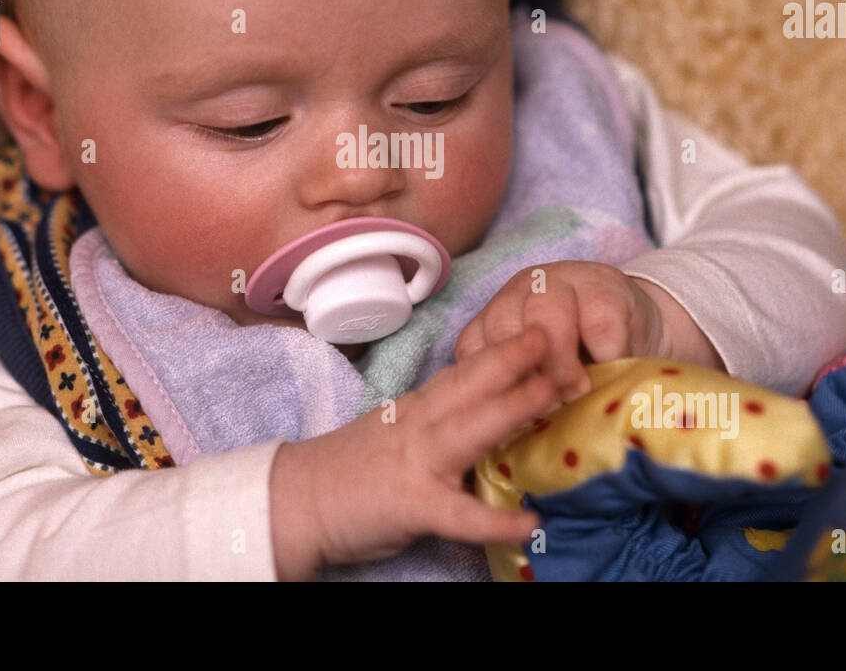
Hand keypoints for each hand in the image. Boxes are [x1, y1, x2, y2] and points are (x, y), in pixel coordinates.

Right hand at [269, 327, 558, 580]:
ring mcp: (416, 461)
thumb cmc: (348, 470)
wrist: (294, 502)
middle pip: (469, 382)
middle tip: (551, 331)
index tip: (536, 324)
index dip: (501, 348)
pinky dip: (495, 519)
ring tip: (552, 393)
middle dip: (511, 356)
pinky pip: (459, 514)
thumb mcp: (397, 435)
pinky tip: (529, 521)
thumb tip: (489, 418)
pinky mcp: (412, 504)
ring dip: (511, 407)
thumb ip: (439, 425)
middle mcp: (420, 424)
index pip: (464, 371)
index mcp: (418, 407)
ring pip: (469, 428)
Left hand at [453, 262, 672, 404]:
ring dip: (561, 360)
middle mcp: (521, 291)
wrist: (639, 330)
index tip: (509, 415)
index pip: (475, 346)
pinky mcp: (606, 286)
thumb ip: (521, 394)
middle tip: (548, 405)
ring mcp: (563, 281)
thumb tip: (507, 439)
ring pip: (546, 312)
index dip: (492, 383)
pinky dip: (604, 350)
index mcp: (497, 317)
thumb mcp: (544, 379)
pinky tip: (610, 364)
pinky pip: (597, 318)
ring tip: (578, 391)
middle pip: (503, 323)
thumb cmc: (584, 363)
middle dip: (524, 370)